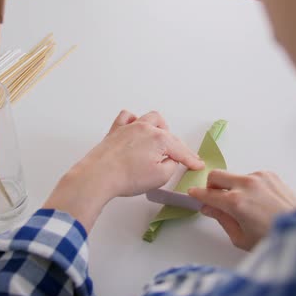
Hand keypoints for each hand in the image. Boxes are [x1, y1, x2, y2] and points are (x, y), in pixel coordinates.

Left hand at [44, 110, 204, 231]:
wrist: (98, 176)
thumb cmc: (127, 177)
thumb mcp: (160, 177)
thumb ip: (171, 166)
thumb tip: (170, 161)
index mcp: (160, 138)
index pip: (181, 150)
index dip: (191, 159)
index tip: (197, 164)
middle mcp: (146, 128)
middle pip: (167, 133)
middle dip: (175, 145)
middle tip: (179, 158)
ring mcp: (129, 127)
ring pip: (150, 118)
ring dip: (159, 127)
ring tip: (160, 139)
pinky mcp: (115, 132)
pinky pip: (127, 117)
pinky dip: (134, 121)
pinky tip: (136, 129)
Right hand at [188, 170, 295, 250]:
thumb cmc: (273, 238)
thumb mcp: (240, 237)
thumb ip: (221, 219)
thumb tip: (209, 209)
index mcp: (236, 202)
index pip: (207, 194)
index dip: (197, 195)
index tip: (193, 195)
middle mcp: (246, 185)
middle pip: (216, 175)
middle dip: (211, 186)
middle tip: (215, 199)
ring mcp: (259, 177)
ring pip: (234, 176)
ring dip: (233, 187)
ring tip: (245, 206)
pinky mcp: (270, 175)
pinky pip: (250, 177)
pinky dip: (248, 186)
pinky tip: (258, 201)